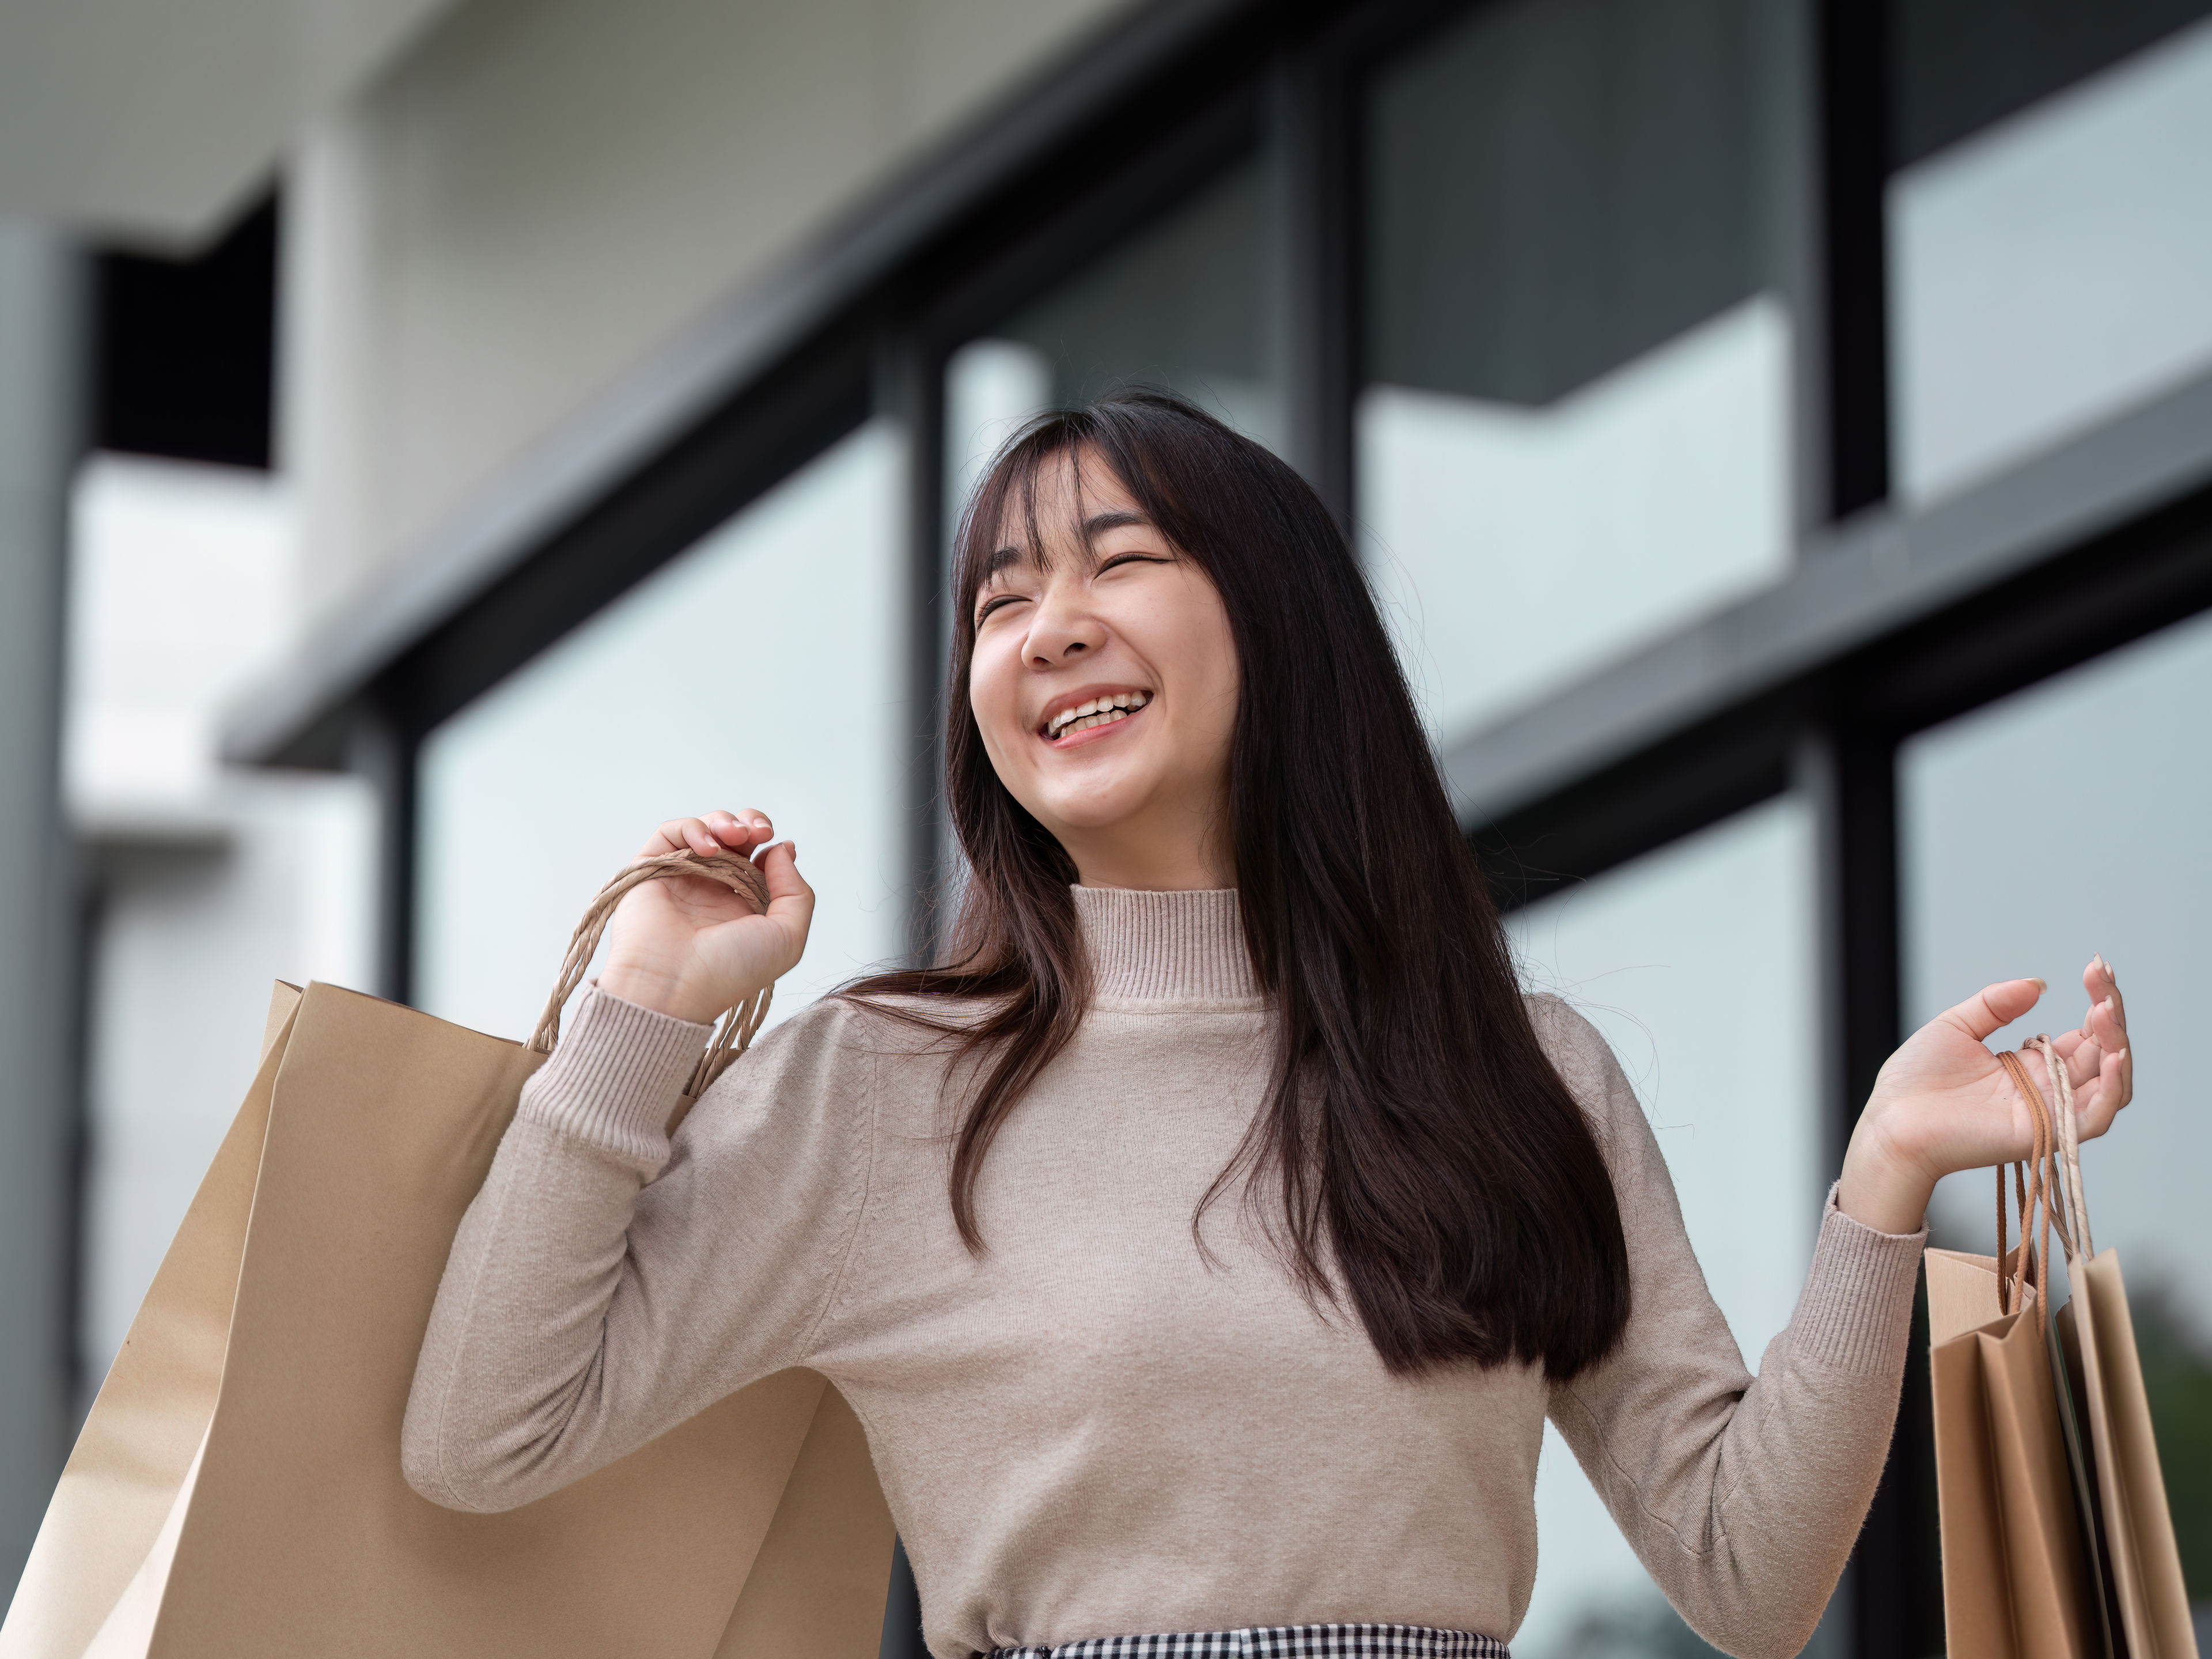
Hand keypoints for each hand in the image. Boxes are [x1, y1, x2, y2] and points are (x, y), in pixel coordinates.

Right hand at [596, 810, 813, 1024]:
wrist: (675, 986)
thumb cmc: (731, 970)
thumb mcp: (787, 937)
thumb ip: (796, 892)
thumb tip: (781, 849)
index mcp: (743, 906)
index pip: (758, 859)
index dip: (769, 844)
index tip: (776, 846)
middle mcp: (712, 890)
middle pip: (734, 837)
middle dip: (750, 823)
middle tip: (759, 831)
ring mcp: (681, 879)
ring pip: (704, 830)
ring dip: (723, 822)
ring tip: (734, 835)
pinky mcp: (650, 870)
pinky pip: (669, 834)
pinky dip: (692, 828)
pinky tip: (709, 847)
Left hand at [1837, 957, 2131, 1234]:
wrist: (1890, 1120)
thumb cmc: (1915, 1081)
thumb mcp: (1956, 1026)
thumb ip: (1996, 1004)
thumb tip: (2037, 984)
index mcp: (2031, 1065)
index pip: (2085, 1035)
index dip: (2098, 1003)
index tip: (2096, 969)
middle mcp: (2048, 1090)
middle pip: (2103, 1055)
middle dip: (2110, 1015)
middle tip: (2102, 980)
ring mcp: (2049, 1113)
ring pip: (2109, 1085)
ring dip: (2117, 1046)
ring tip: (2106, 1010)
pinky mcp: (2042, 1132)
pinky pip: (2092, 1118)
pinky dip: (2110, 1089)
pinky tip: (2111, 1055)